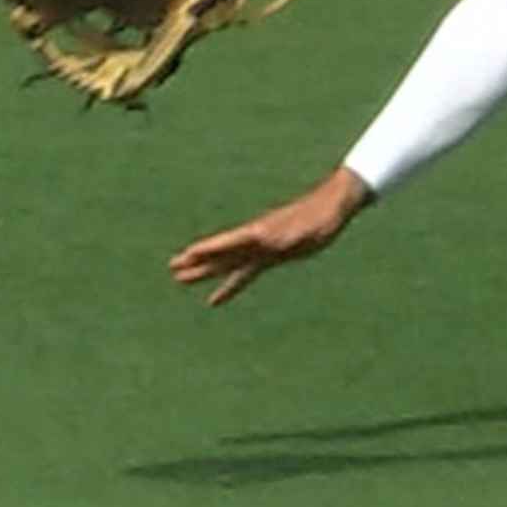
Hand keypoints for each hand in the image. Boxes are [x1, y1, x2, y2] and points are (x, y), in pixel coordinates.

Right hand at [169, 168, 372, 305]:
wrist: (333, 206)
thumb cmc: (323, 215)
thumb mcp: (311, 227)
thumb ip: (294, 236)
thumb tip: (279, 242)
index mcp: (262, 231)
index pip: (230, 241)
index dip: (210, 248)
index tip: (188, 253)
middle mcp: (256, 239)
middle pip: (221, 253)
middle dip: (198, 261)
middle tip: (172, 268)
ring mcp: (262, 247)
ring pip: (227, 263)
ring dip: (206, 272)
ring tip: (181, 279)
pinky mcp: (272, 256)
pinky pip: (245, 273)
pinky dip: (230, 286)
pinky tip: (215, 300)